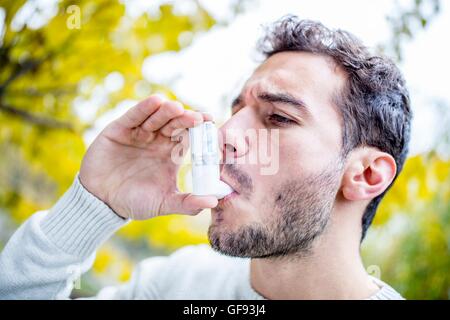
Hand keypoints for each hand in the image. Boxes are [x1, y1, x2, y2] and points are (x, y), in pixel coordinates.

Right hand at [79, 95, 217, 219]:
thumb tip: (214, 201)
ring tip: (176, 108)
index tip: (210, 123)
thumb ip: (187, 203)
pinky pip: (134, 116)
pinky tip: (155, 101)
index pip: (188, 136)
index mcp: (171, 153)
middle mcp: (157, 140)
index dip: (199, 129)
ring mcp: (139, 133)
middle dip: (185, 119)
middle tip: (196, 117)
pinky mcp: (120, 129)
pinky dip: (143, 109)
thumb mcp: (164, 203)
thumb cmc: (135, 202)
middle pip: (174, 124)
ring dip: (166, 111)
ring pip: (156, 118)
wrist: (101, 202)